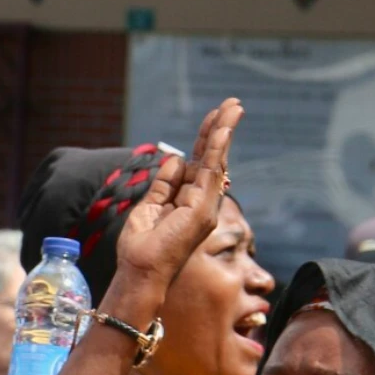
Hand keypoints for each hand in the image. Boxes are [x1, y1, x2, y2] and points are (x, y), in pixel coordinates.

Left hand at [112, 98, 243, 292]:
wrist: (140, 270)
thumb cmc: (142, 246)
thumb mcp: (149, 207)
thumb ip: (163, 184)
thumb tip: (176, 159)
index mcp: (186, 199)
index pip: (200, 163)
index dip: (205, 140)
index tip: (213, 117)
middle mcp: (200, 201)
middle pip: (212, 158)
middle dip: (220, 129)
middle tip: (233, 104)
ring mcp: (204, 204)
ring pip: (216, 159)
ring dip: (223, 131)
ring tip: (233, 106)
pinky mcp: (202, 208)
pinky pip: (211, 172)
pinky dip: (217, 148)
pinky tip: (223, 128)